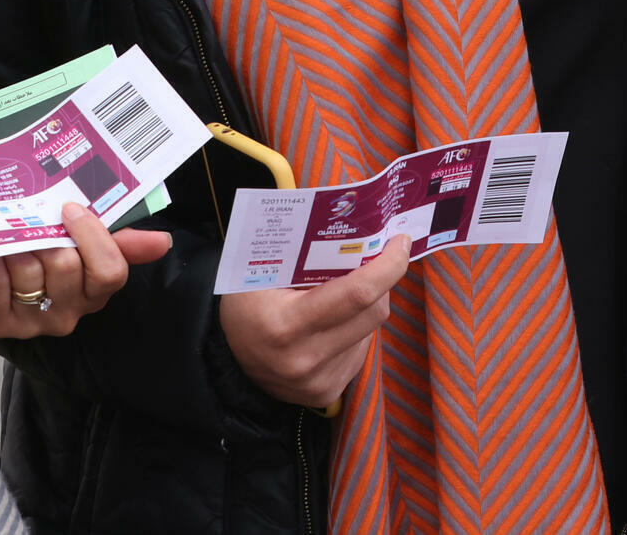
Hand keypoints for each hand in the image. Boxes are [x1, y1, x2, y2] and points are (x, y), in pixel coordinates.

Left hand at [0, 201, 172, 338]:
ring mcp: (33, 321)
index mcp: (94, 291)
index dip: (92, 236)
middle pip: (66, 266)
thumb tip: (164, 241)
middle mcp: (68, 313)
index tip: (70, 208)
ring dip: (16, 246)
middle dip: (46, 236)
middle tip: (33, 220)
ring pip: (30, 273)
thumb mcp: (82, 244)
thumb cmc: (41, 255)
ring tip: (10, 236)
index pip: (111, 272)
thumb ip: (121, 241)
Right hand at [220, 232, 411, 408]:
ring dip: (367, 306)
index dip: (387, 266)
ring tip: (341, 293)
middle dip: (382, 281)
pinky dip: (355, 330)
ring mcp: (318, 382)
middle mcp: (305, 360)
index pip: (356, 294)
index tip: (400, 242)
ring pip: (370, 331)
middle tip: (374, 258)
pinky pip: (360, 352)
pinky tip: (332, 323)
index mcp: (287, 325)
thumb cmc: (245, 304)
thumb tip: (357, 232)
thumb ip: (304, 256)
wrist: (226, 359)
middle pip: (372, 312)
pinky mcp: (327, 393)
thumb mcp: (260, 272)